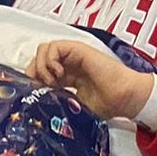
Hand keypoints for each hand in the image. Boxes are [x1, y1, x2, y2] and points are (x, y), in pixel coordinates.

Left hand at [26, 39, 153, 120]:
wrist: (123, 98)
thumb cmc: (107, 104)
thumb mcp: (75, 107)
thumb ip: (59, 103)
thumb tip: (40, 109)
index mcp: (67, 77)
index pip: (40, 72)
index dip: (33, 81)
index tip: (35, 96)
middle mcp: (68, 63)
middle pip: (38, 59)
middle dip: (34, 73)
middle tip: (41, 88)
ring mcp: (72, 55)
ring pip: (43, 50)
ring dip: (42, 66)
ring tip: (51, 82)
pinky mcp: (78, 49)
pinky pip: (54, 46)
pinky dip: (50, 60)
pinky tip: (58, 75)